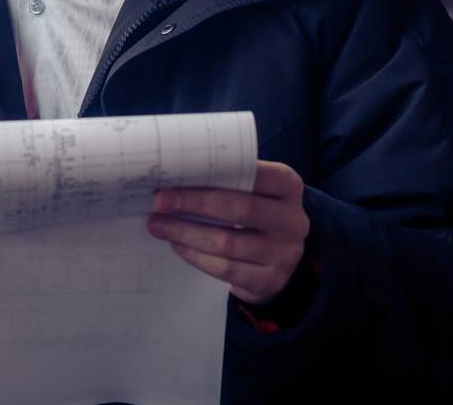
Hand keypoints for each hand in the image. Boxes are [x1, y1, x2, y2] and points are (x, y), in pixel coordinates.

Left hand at [145, 159, 309, 305]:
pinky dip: (196, 256)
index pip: (254, 173)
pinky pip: (227, 269)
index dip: (213, 174)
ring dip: (186, 233)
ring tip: (159, 226)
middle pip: (239, 209)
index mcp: (288, 185)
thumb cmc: (254, 211)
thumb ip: (225, 179)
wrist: (278, 256)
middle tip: (159, 203)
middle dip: (193, 204)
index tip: (175, 176)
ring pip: (228, 243)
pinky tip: (178, 245)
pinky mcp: (271, 280)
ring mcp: (286, 253)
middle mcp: (293, 219)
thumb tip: (174, 176)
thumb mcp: (252, 190)